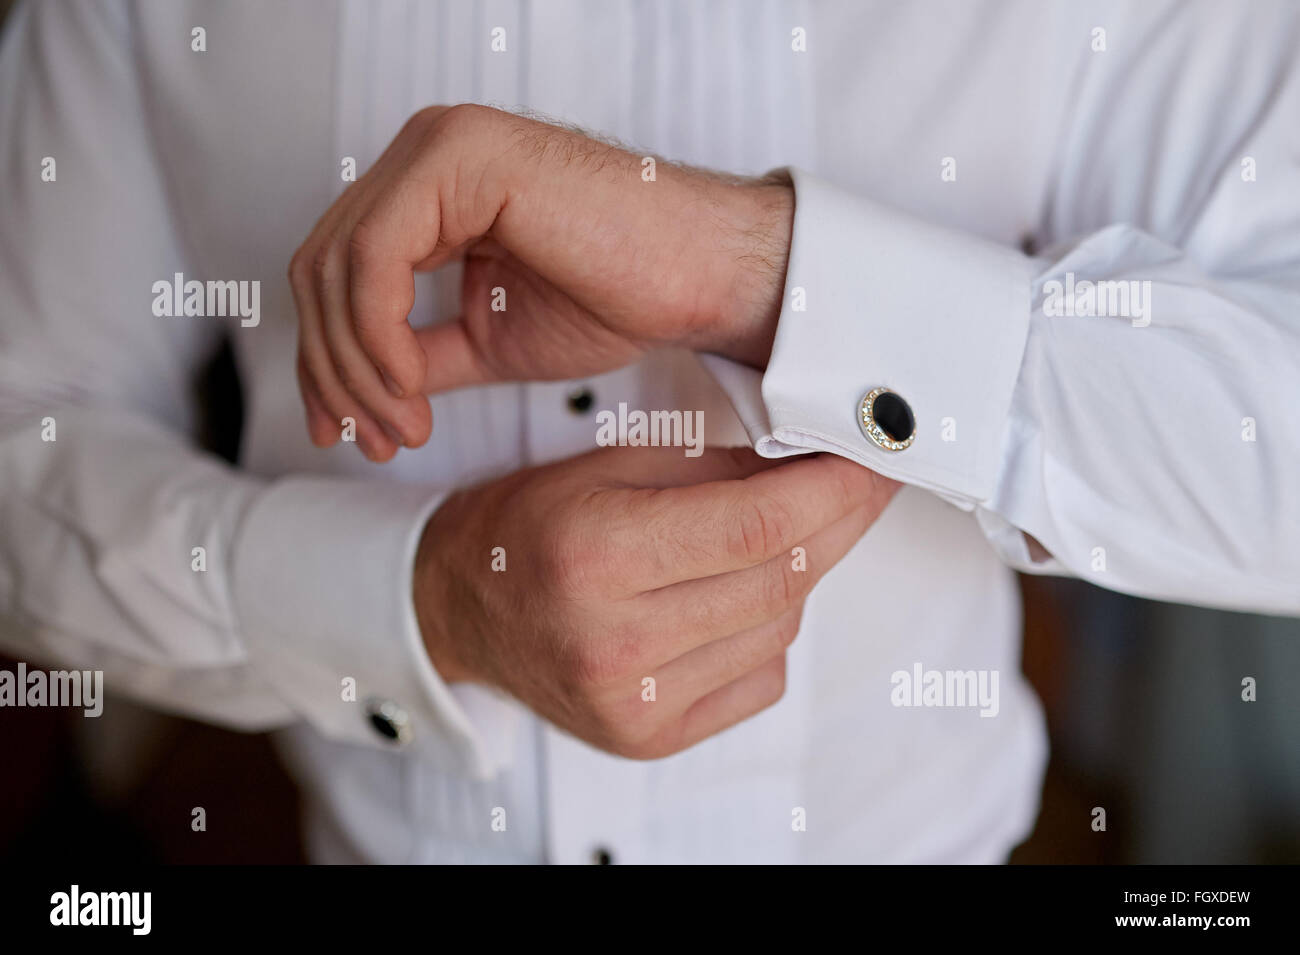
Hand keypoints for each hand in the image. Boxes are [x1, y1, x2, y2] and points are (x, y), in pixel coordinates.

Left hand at [288, 103, 793, 460]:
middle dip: (332, 371)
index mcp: (430, 190)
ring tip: (403, 427)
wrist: (698, 281)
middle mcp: (426, 156)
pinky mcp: (461, 157)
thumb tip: (361, 392)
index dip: (324, 361)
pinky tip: (411, 387)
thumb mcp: (487, 341)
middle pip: (318, 270)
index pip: (334, 274)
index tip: (345, 433)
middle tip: (371, 441)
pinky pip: (375, 256)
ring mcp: (440, 147)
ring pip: (334, 265)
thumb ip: (419, 355)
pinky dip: (377, 334)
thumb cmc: (618, 299)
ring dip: (355, 365)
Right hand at [414, 446, 897, 758]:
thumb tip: (811, 464)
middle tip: (861, 485)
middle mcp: (617, 640)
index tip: (874, 460)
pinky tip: (737, 598)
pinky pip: (761, 678)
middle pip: (782, 579)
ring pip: (780, 629)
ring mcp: (636, 701)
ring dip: (801, 575)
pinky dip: (771, 631)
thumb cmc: (529, 529)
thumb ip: (712, 465)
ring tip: (777, 538)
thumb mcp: (605, 465)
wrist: (461, 611)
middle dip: (839, 523)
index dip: (835, 489)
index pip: (758, 525)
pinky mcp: (650, 737)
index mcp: (599, 554)